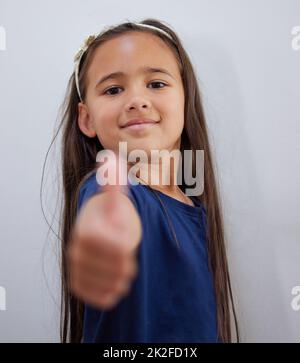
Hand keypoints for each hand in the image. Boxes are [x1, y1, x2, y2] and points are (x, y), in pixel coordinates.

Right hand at [68, 153, 141, 308]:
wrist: (99, 234)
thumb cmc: (112, 216)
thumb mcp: (116, 199)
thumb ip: (114, 183)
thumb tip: (110, 157)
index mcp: (86, 231)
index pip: (121, 248)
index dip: (129, 245)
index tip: (127, 239)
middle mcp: (76, 252)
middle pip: (118, 269)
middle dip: (128, 263)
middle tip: (126, 255)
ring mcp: (76, 270)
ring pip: (111, 285)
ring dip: (123, 278)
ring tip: (123, 267)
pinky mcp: (79, 285)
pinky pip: (101, 298)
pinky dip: (113, 293)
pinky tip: (115, 283)